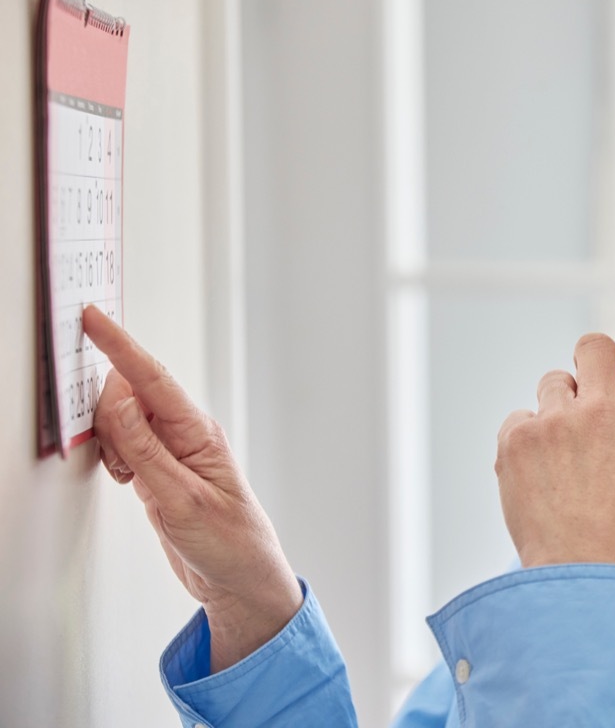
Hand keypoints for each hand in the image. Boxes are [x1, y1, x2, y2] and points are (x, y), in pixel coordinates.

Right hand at [82, 306, 301, 673]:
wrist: (239, 579)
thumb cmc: (228, 541)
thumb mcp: (181, 498)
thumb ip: (144, 448)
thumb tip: (117, 398)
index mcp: (198, 432)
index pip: (152, 378)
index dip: (119, 346)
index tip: (93, 318)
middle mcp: (185, 435)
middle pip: (130, 396)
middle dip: (108, 415)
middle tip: (117, 457)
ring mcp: (170, 452)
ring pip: (121, 423)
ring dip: (110, 443)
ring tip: (127, 479)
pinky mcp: (157, 472)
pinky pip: (123, 447)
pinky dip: (113, 459)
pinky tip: (125, 482)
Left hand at [496, 333, 614, 568]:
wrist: (580, 573)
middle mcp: (600, 408)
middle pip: (592, 344)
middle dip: (593, 364)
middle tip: (590, 396)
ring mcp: (553, 421)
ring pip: (553, 381)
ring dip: (559, 408)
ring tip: (564, 452)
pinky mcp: (515, 438)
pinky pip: (521, 417)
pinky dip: (528, 440)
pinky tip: (540, 473)